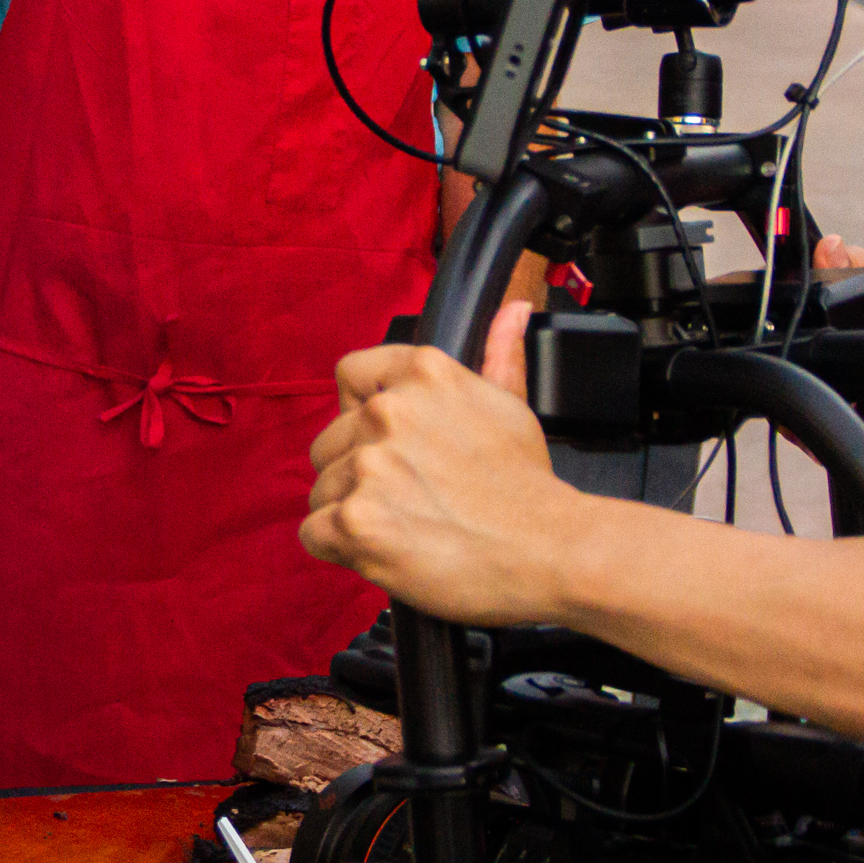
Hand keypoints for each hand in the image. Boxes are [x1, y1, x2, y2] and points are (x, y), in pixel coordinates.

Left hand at [303, 335, 575, 626]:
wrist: (549, 552)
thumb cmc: (527, 489)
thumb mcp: (512, 407)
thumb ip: (498, 355)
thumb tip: (512, 310)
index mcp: (423, 373)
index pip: (349, 375)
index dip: (359, 413)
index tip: (386, 441)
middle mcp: (388, 411)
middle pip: (328, 441)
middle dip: (356, 473)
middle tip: (409, 497)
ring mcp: (368, 465)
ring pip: (321, 490)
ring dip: (353, 513)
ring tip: (407, 527)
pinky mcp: (356, 520)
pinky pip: (314, 532)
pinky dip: (342, 550)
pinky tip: (387, 550)